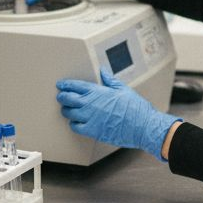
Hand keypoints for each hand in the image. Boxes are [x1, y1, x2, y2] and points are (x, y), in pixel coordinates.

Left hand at [56, 70, 180, 159]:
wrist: (142, 126)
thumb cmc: (135, 108)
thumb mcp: (123, 89)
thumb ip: (110, 80)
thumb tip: (103, 71)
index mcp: (97, 92)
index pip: (75, 86)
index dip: (66, 85)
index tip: (61, 85)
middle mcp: (90, 104)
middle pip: (68, 99)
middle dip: (62, 97)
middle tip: (61, 96)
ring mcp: (90, 118)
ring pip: (69, 113)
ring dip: (66, 110)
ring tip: (67, 109)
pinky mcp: (92, 131)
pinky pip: (76, 127)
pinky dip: (73, 124)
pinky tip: (76, 122)